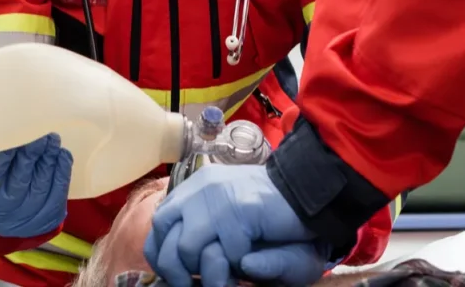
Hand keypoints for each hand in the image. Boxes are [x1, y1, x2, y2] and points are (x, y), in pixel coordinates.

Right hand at [0, 133, 72, 238]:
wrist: (12, 227)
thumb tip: (14, 132)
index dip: (4, 154)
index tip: (14, 133)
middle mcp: (5, 209)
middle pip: (20, 178)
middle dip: (31, 153)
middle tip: (39, 134)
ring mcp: (29, 215)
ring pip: (41, 183)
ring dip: (48, 158)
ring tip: (52, 139)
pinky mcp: (49, 216)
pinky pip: (58, 192)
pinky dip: (62, 171)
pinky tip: (62, 154)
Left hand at [144, 164, 320, 286]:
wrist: (306, 196)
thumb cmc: (267, 217)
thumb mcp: (226, 225)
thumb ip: (199, 234)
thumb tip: (168, 261)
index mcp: (193, 188)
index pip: (158, 226)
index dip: (163, 257)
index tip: (179, 277)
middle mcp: (200, 188)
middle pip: (167, 239)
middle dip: (179, 272)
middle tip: (196, 285)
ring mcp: (217, 196)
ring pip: (188, 248)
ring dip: (208, 273)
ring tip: (228, 278)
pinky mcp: (239, 208)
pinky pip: (225, 252)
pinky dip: (238, 266)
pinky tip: (250, 263)